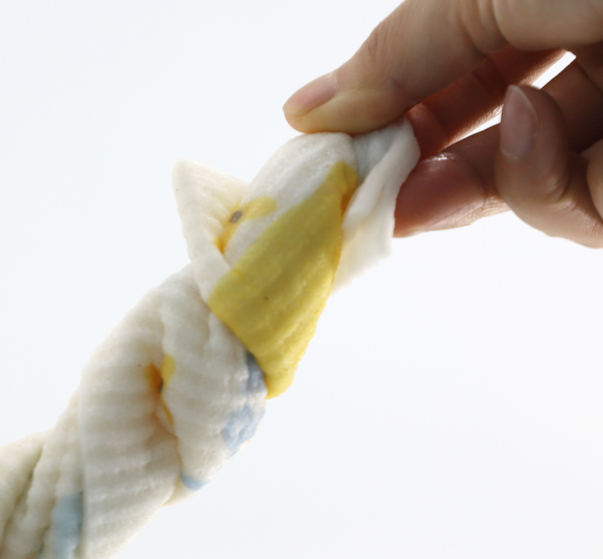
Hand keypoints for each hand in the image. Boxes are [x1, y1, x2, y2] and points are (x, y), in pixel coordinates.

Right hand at [283, 0, 602, 244]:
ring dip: (466, 181)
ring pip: (520, 189)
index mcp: (551, 8)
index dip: (396, 107)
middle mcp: (593, 62)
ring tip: (427, 176)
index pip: (460, 69)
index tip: (330, 143)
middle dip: (416, 168)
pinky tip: (528, 126)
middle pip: (483, 137)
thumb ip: (403, 50)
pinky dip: (533, 184)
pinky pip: (565, 214)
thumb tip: (307, 110)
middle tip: (355, 195)